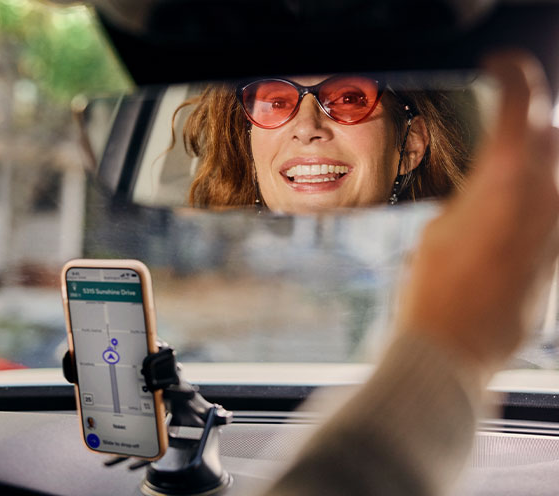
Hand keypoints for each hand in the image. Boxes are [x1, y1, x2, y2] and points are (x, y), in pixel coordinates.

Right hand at [396, 51, 558, 379]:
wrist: (455, 345)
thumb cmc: (433, 292)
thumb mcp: (437, 228)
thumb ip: (468, 199)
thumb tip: (479, 191)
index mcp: (508, 176)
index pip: (524, 100)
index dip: (512, 73)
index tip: (498, 67)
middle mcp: (547, 194)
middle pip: (553, 130)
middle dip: (529, 116)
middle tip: (500, 117)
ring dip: (538, 155)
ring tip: (506, 161)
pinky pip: (558, 206)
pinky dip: (542, 193)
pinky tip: (513, 206)